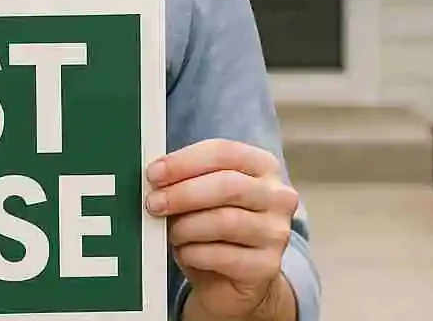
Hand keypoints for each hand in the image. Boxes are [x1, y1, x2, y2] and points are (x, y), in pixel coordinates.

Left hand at [145, 139, 299, 320]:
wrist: (230, 281)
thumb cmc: (213, 230)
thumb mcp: (203, 197)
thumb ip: (186, 180)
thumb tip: (155, 175)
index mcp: (263, 166)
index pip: (224, 152)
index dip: (184, 161)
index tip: (154, 173)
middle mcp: (278, 196)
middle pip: (228, 185)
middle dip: (183, 193)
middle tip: (154, 203)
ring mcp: (277, 232)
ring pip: (225, 221)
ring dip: (187, 227)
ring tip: (173, 233)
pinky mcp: (267, 265)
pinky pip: (223, 256)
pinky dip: (195, 253)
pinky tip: (186, 252)